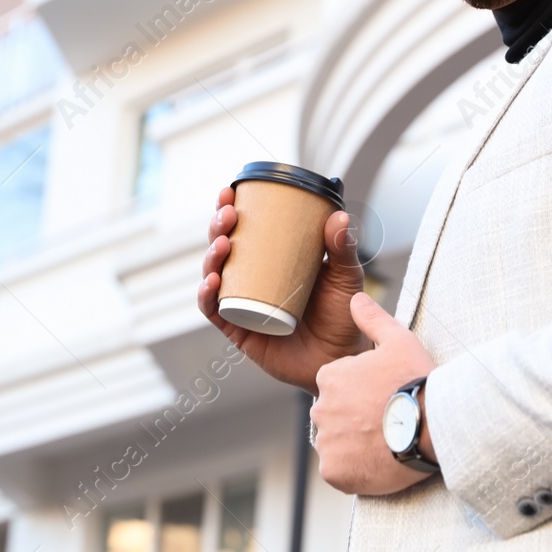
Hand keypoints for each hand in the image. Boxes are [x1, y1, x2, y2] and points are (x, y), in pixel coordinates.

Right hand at [197, 185, 368, 394]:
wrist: (342, 359)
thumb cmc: (342, 315)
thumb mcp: (345, 277)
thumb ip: (342, 249)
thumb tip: (340, 217)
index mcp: (272, 259)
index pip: (244, 229)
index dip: (230, 208)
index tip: (230, 192)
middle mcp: (251, 278)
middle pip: (223, 246)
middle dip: (218, 226)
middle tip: (228, 215)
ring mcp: (242, 303)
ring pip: (214, 274)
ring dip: (211, 256)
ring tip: (224, 244)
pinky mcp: (237, 329)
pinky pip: (213, 310)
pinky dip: (207, 295)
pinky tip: (214, 282)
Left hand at [311, 292, 436, 494]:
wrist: (432, 424)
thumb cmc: (416, 381)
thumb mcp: (398, 341)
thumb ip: (372, 319)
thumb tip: (355, 298)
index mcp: (330, 377)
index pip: (338, 387)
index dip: (363, 395)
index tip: (384, 399)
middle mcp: (320, 408)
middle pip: (335, 416)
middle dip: (355, 420)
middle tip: (387, 423)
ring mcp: (327, 441)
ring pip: (337, 444)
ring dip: (354, 445)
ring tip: (386, 444)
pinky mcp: (335, 471)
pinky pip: (339, 472)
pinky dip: (354, 470)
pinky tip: (378, 462)